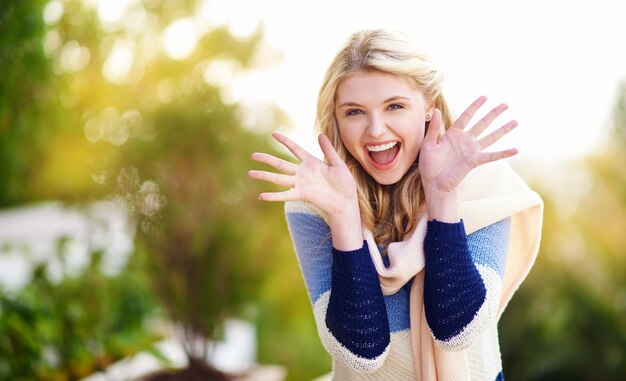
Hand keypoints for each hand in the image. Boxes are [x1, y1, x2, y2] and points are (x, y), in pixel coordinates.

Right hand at [248, 132, 358, 219]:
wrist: (345, 202)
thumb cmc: (344, 184)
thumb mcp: (337, 164)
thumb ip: (328, 150)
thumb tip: (320, 134)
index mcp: (311, 162)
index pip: (294, 149)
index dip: (284, 141)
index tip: (273, 134)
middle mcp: (302, 172)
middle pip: (280, 163)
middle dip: (266, 159)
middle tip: (252, 155)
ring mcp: (300, 184)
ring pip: (277, 178)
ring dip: (264, 175)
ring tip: (249, 173)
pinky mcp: (301, 195)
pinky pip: (284, 195)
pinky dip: (273, 196)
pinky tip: (261, 196)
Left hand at [419, 96, 517, 219]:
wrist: (434, 183)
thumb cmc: (429, 165)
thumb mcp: (428, 144)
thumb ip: (434, 128)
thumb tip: (436, 110)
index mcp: (453, 134)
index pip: (466, 116)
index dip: (475, 106)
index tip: (485, 97)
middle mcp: (465, 140)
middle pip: (482, 123)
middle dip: (494, 114)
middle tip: (505, 105)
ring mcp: (471, 150)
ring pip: (491, 137)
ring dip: (503, 129)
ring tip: (515, 122)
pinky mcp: (475, 161)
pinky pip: (492, 156)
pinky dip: (504, 153)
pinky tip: (516, 149)